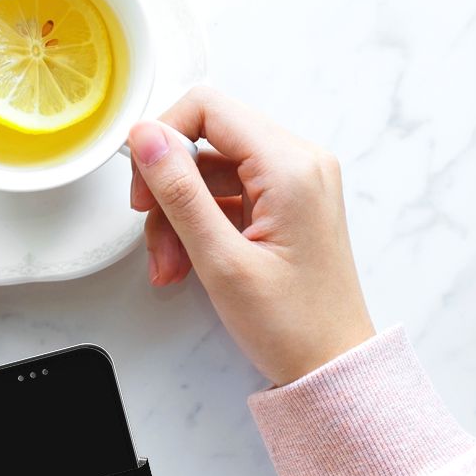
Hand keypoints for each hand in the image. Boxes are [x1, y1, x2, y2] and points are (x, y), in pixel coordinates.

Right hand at [128, 87, 373, 385]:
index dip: (163, 138)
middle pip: (207, 141)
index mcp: (291, 166)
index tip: (143, 184)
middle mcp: (299, 162)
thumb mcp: (221, 260)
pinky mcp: (287, 204)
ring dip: (179, 216)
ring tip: (170, 267)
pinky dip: (200, 225)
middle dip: (169, 189)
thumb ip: (180, 192)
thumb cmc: (292, 325)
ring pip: (211, 172)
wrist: (332, 366)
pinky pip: (228, 195)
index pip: (208, 108)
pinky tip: (187, 264)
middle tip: (153, 236)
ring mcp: (295, 183)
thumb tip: (146, 136)